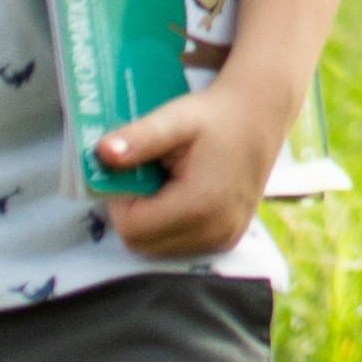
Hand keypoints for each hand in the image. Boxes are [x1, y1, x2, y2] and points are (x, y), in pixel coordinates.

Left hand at [91, 72, 290, 261]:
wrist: (261, 115)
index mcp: (199, 205)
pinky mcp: (227, 240)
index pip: (131, 227)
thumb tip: (101, 153)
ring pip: (157, 247)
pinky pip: (179, 245)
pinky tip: (181, 194)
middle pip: (142, 242)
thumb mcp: (175, 119)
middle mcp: (214, 231)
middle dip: (133, 211)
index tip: (131, 170)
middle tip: (147, 174)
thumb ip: (138, 139)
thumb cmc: (215, 115)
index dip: (119, 200)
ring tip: (166, 182)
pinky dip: (168, 224)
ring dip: (150, 219)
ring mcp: (223, 239)